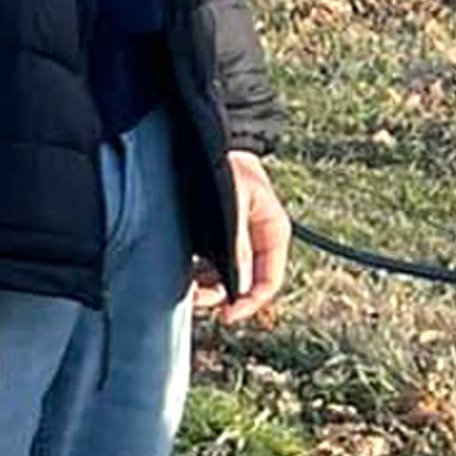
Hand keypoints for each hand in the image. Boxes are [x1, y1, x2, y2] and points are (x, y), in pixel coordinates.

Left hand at [199, 149, 292, 328]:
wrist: (201, 140)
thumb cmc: (224, 164)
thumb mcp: (235, 202)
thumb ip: (237, 244)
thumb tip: (237, 286)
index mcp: (272, 230)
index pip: (269, 279)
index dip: (251, 302)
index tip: (228, 316)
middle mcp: (255, 238)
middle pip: (245, 283)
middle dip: (222, 296)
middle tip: (196, 300)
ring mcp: (233, 237)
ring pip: (224, 277)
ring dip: (207, 287)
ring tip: (187, 288)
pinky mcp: (212, 235)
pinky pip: (208, 264)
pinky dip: (197, 274)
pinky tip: (183, 273)